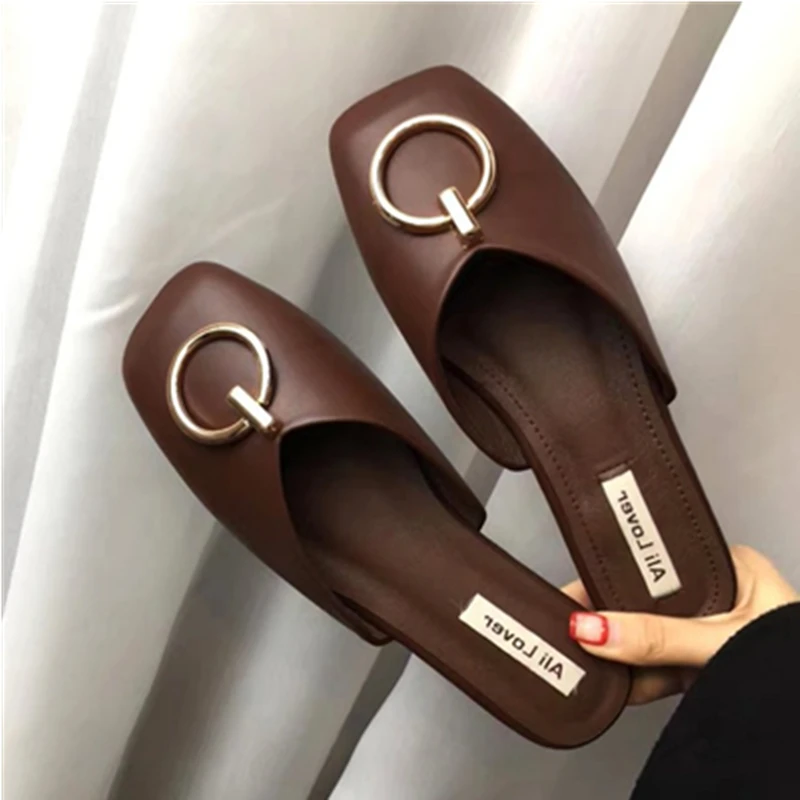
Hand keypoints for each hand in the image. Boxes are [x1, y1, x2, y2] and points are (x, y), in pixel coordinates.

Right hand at [562, 545, 797, 704]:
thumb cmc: (795, 666)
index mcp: (732, 568)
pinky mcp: (703, 669)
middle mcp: (719, 597)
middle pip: (646, 603)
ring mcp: (709, 635)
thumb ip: (659, 638)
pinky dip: (638, 680)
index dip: (611, 576)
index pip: (655, 563)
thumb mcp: (723, 643)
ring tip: (591, 662)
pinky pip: (659, 668)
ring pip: (649, 639)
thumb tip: (596, 628)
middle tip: (576, 632)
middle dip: (614, 624)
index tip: (575, 594)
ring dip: (623, 657)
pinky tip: (620, 686)